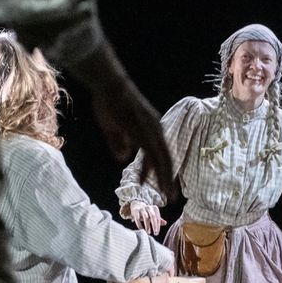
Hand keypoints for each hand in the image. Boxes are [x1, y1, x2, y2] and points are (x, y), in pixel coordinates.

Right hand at [68, 40, 175, 200]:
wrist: (109, 86)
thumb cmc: (109, 103)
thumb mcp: (113, 128)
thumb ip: (119, 143)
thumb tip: (124, 157)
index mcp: (152, 127)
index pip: (160, 152)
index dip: (160, 169)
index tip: (161, 182)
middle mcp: (156, 130)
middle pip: (166, 158)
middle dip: (169, 178)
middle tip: (172, 195)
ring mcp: (152, 132)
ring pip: (164, 161)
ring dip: (166, 180)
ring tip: (169, 196)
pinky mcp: (145, 135)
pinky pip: (154, 158)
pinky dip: (158, 173)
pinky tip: (157, 184)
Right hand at [130, 201, 166, 235]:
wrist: (136, 205)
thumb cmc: (147, 212)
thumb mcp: (153, 215)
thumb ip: (159, 220)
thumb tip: (165, 223)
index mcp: (154, 208)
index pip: (158, 218)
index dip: (158, 226)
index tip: (156, 233)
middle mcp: (149, 207)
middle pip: (153, 216)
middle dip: (154, 225)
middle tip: (155, 233)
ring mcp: (142, 209)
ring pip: (146, 217)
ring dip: (147, 226)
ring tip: (148, 232)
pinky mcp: (136, 211)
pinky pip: (137, 218)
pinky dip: (139, 224)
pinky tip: (141, 229)